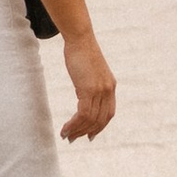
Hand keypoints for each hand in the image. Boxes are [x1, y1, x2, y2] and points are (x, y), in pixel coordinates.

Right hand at [58, 28, 115, 143]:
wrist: (80, 38)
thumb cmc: (81, 51)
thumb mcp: (91, 71)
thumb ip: (92, 83)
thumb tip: (84, 93)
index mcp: (111, 86)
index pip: (108, 114)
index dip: (99, 127)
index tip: (89, 135)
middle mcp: (108, 90)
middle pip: (100, 120)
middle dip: (86, 132)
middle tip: (73, 139)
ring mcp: (99, 90)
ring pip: (90, 120)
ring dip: (77, 130)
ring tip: (65, 135)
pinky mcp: (88, 89)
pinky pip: (82, 114)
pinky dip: (74, 124)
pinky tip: (65, 127)